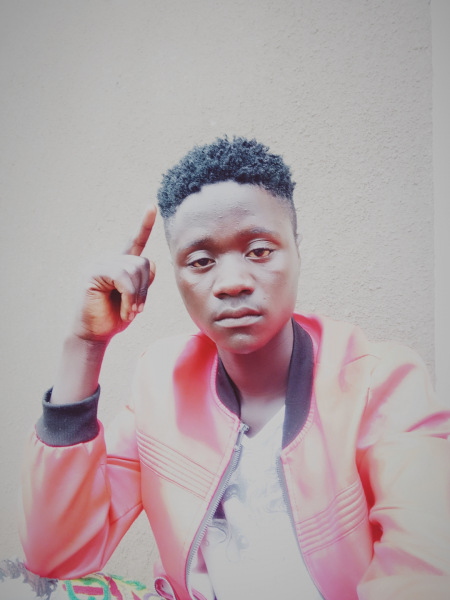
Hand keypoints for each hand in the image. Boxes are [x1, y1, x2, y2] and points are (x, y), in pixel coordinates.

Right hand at [73, 206, 156, 342]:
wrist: (94, 335)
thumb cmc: (114, 318)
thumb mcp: (136, 297)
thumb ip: (144, 279)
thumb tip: (150, 263)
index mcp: (119, 263)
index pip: (135, 241)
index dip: (144, 225)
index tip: (152, 207)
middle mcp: (108, 259)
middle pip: (143, 262)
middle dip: (145, 289)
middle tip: (137, 309)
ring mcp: (99, 264)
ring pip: (135, 269)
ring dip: (137, 296)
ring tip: (131, 311)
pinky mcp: (93, 272)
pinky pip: (123, 278)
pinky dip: (130, 296)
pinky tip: (125, 310)